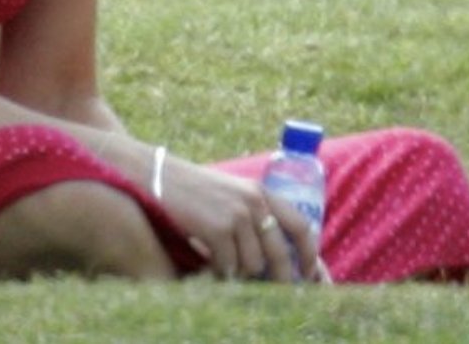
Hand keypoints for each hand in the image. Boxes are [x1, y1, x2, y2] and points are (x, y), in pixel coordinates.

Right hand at [158, 156, 322, 282]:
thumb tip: (275, 256)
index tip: (310, 275)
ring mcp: (237, 215)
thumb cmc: (194, 189)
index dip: (309, 255)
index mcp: (261, 192)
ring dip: (239, 272)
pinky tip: (209, 264)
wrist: (158, 176)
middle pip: (280, 255)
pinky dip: (220, 272)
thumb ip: (254, 214)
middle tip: (274, 292)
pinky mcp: (217, 229)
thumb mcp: (232, 193)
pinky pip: (228, 267)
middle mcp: (254, 202)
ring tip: (224, 264)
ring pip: (252, 265)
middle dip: (280, 279)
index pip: (300, 227)